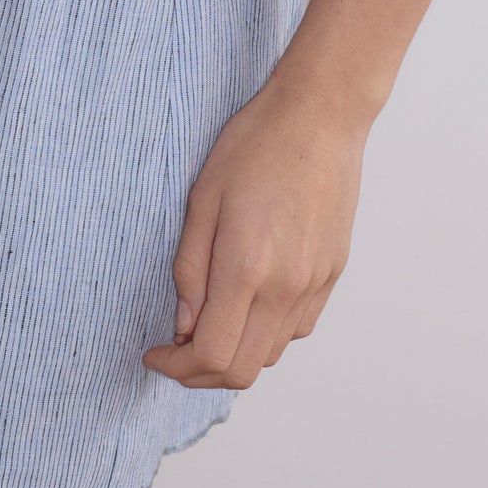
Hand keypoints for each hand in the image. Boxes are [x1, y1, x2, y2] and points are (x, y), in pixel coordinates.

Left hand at [142, 69, 366, 389]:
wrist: (321, 115)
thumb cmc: (257, 144)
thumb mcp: (202, 200)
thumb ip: (190, 271)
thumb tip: (184, 326)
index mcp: (247, 269)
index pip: (211, 356)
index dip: (176, 368)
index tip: (156, 353)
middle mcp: (286, 288)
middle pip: (243, 371)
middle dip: (201, 373)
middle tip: (176, 350)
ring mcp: (315, 283)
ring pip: (272, 354)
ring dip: (236, 354)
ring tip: (210, 324)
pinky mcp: (332, 273)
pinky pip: (297, 328)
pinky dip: (267, 333)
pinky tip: (249, 304)